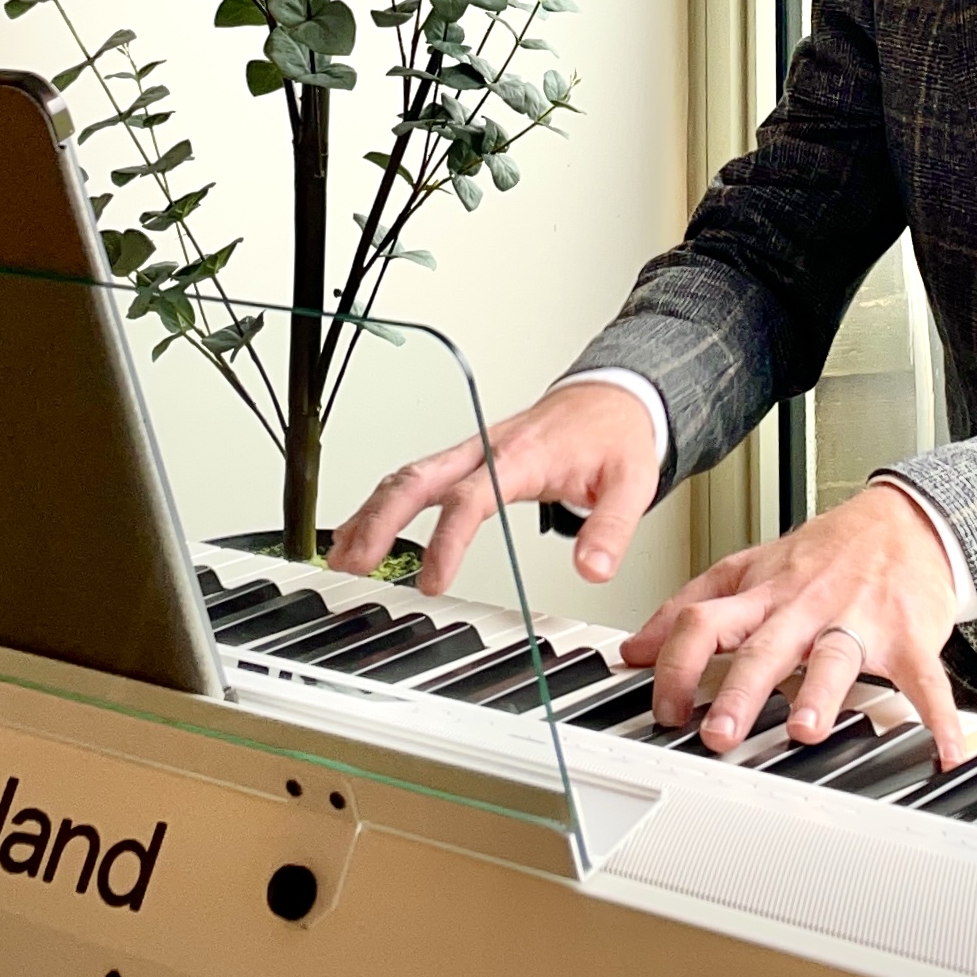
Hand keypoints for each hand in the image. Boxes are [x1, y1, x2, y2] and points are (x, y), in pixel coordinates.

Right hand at [327, 381, 660, 596]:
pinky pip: (419, 475)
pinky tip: (366, 526)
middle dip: (380, 520)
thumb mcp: (633, 480)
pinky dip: (386, 500)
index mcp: (523, 455)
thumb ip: (612, 528)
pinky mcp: (470, 457)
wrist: (615, 394)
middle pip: (419, 478)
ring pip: (410, 474)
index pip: (471, 497)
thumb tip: (592, 569)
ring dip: (372, 512)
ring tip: (343, 555)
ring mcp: (475, 450)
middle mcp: (489, 448)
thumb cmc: (616, 434)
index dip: (446, 540)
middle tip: (354, 564)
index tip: (430, 582)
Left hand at [621, 483, 964, 769]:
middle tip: (719, 734)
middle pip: (765, 645)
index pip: (707, 619)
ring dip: (820, 692)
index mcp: (764, 592)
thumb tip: (633, 648)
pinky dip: (938, 716)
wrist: (904, 518)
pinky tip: (946, 752)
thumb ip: (692, 604)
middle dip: (740, 690)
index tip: (666, 710)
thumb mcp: (751, 567)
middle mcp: (805, 604)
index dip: (678, 662)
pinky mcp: (909, 632)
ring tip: (806, 730)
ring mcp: (858, 617)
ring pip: (834, 655)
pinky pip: (924, 677)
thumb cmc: (827, 552)